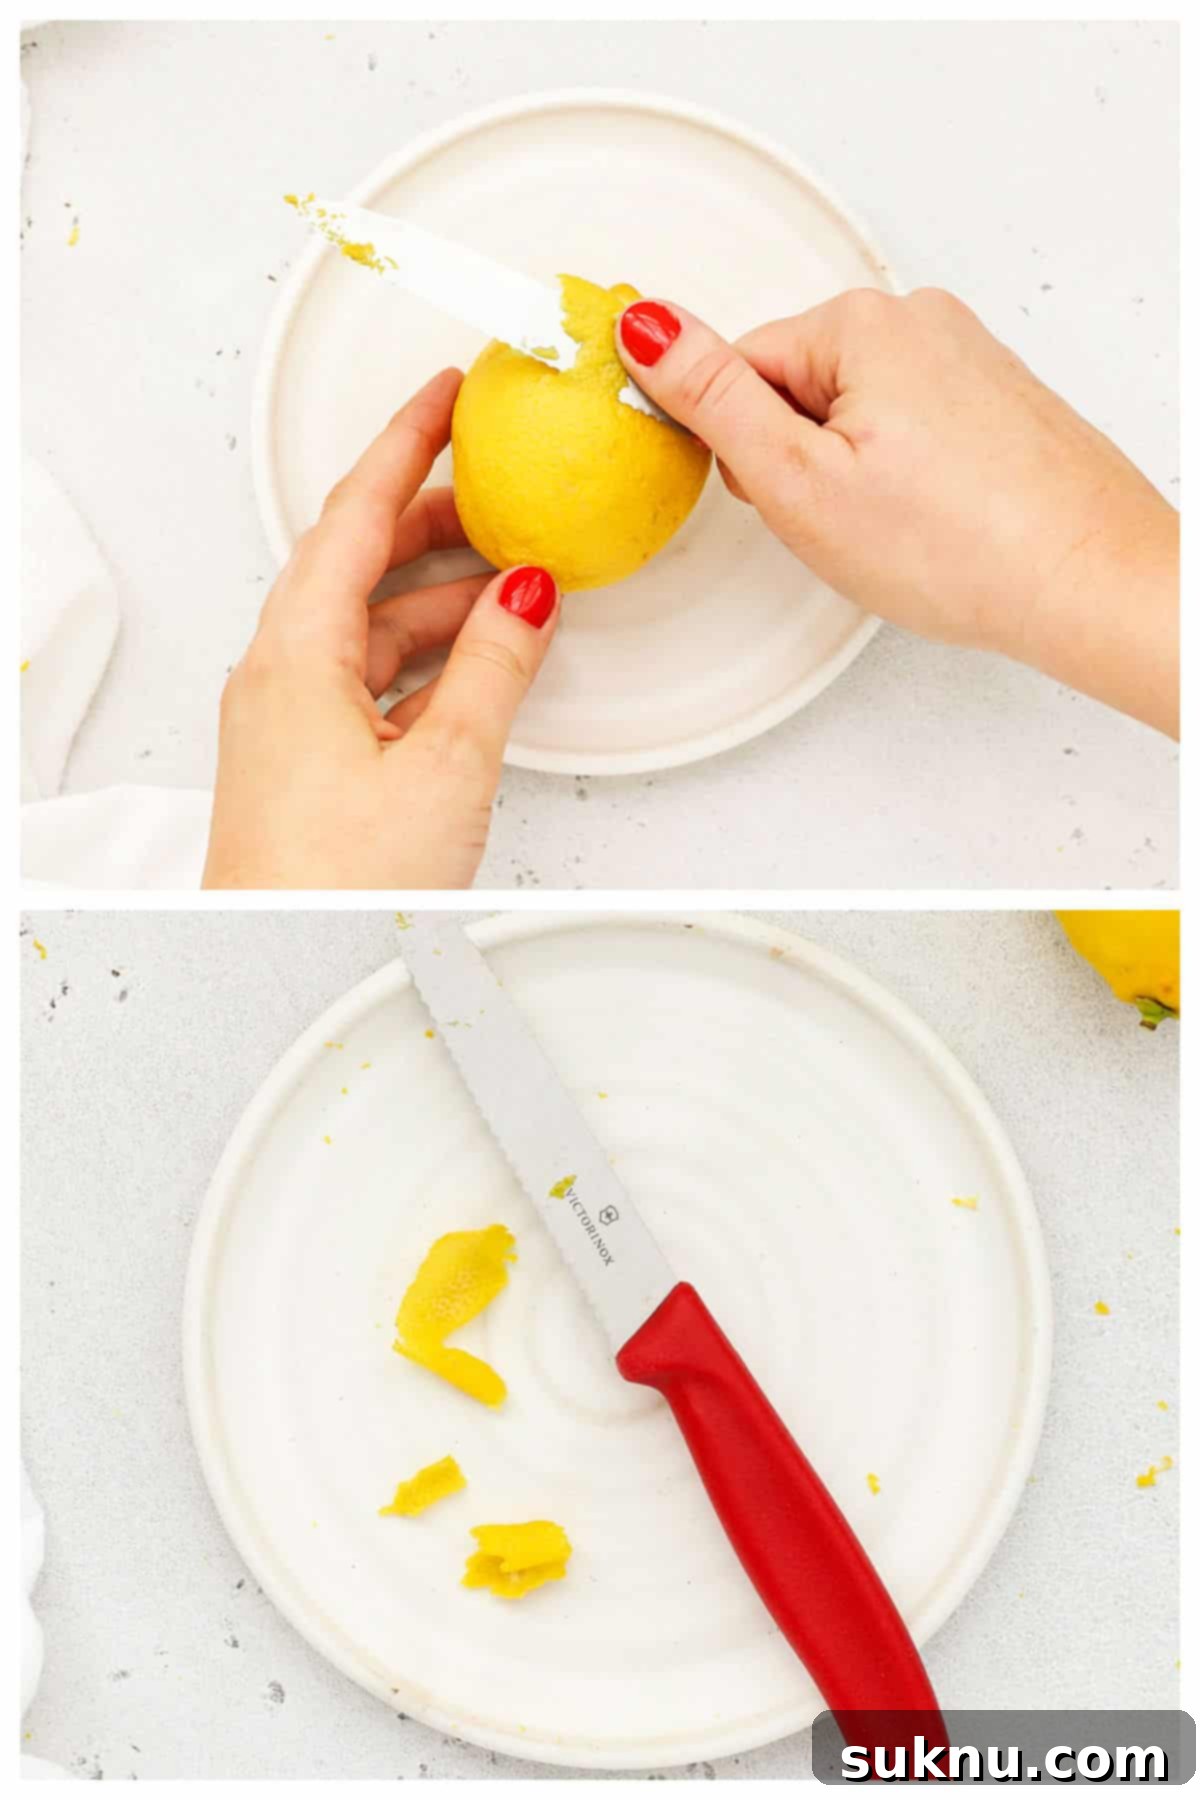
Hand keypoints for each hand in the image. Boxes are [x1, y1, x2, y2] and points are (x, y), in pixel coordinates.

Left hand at [202, 369, 559, 888]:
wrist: (281, 957)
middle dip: (432, 518)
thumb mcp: (446, 763)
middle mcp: (279, 674)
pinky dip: (424, 655)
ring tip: (512, 581)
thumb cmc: (336, 883)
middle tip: (496, 485)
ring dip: (438, 597)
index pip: (356, 514)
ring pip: (367, 622)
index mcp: (297, 653)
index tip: (445, 395)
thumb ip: (493, 668)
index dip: (406, 444)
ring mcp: (287, 717)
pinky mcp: (304, 759)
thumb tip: (525, 595)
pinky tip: (475, 662)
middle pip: (357, 560)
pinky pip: (366, 674)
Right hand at [617, 290, 1177, 735]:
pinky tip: (930, 520)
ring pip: (852, 416)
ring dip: (850, 476)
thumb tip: (643, 325)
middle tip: (842, 520)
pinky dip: (904, 479)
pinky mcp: (994, 400)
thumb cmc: (960, 544)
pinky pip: (909, 432)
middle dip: (799, 462)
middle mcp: (919, 320)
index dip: (742, 451)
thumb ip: (711, 399)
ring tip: (896, 526)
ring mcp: (965, 358)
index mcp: (859, 323)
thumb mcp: (797, 479)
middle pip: (796, 388)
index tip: (781, 497)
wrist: (1085, 582)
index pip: (738, 369)